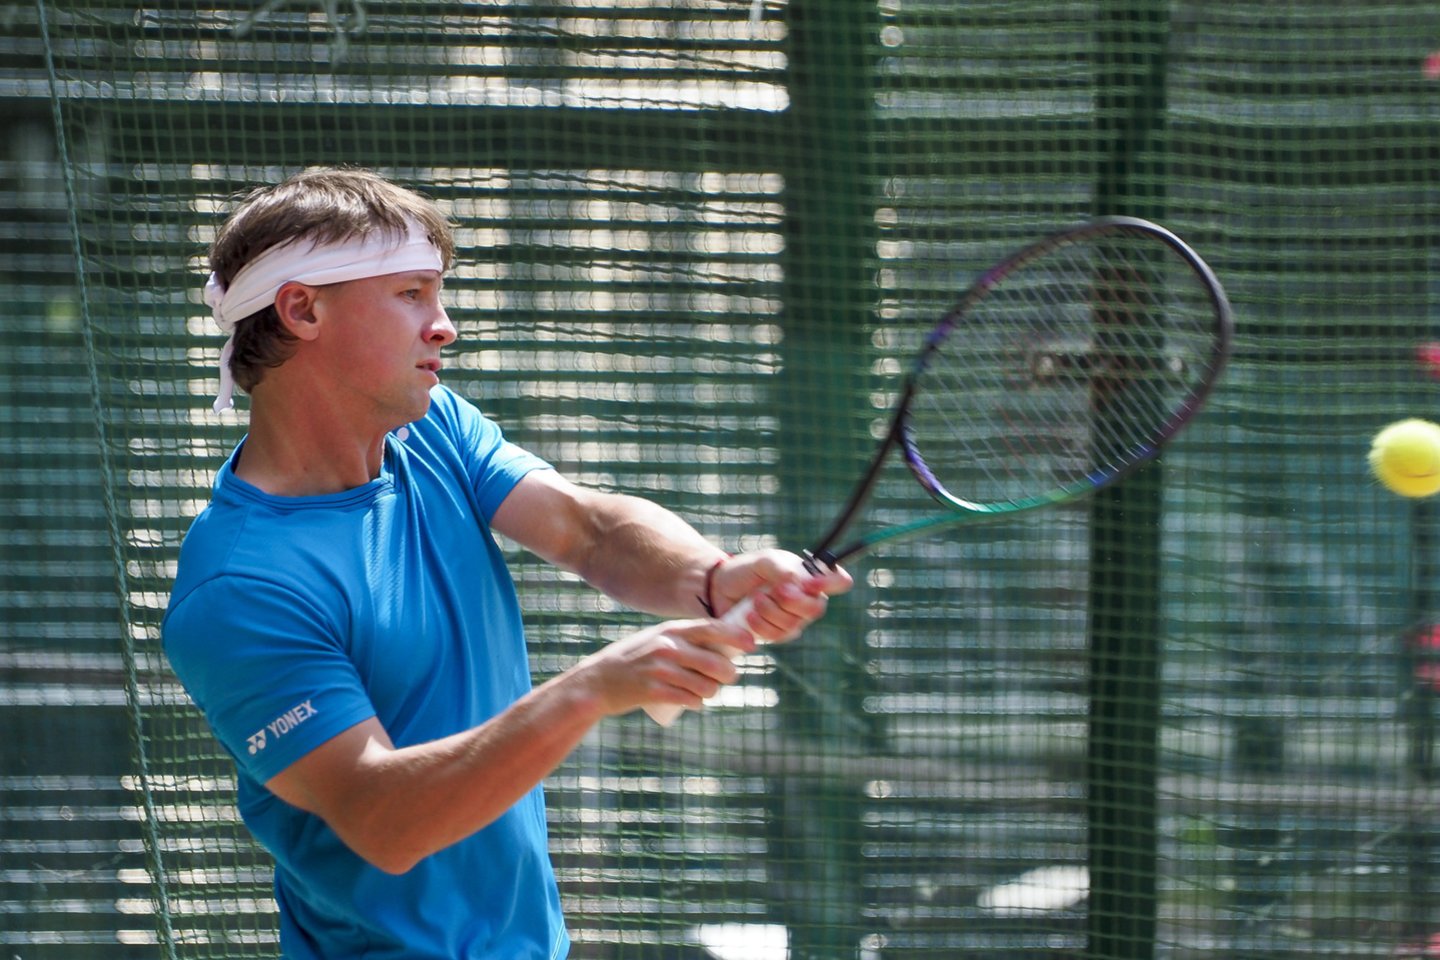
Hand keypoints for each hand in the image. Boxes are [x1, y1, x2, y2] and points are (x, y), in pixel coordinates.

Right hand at [572, 618, 756, 716]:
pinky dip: (697, 703)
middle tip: (726, 678)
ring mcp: (661, 670)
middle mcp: (668, 647)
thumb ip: (682, 639)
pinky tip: (695, 702)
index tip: (752, 644)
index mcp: (670, 631)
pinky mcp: (654, 692)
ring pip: (706, 685)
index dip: (736, 635)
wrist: (596, 682)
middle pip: (716, 662)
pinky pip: (689, 699)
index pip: (712, 628)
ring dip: (711, 692)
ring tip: (705, 692)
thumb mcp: (655, 639)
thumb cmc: (632, 660)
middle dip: (728, 673)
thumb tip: (721, 645)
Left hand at [708, 549, 853, 642]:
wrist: (719, 589)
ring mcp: (794, 618)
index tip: (810, 583)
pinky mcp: (777, 634)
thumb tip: (800, 582)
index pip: (839, 580)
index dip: (831, 583)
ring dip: (772, 611)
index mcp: (810, 576)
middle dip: (794, 601)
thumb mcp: (764, 561)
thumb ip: (783, 569)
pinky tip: (750, 615)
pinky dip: (763, 624)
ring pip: (795, 623)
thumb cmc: (746, 571)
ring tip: (755, 599)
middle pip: (817, 608)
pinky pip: (778, 635)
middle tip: (775, 591)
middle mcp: (807, 598)